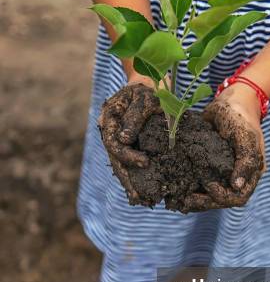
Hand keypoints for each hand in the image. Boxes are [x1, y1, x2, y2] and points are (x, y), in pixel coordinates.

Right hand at [98, 82, 161, 203]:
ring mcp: (116, 136)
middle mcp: (109, 129)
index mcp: (109, 117)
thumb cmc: (149, 88)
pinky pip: (126, 161)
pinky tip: (139, 190)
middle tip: (138, 197)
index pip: (114, 143)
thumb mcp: (145, 98)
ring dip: (128, 182)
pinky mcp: (126, 142)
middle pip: (115, 158)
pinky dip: (132, 175)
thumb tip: (124, 139)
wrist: (149, 81)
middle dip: (126, 179)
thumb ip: (134, 117)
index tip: (145, 163)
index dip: (128, 156)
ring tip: (139, 199)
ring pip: (119, 163)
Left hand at [182, 84, 265, 211]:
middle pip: (221, 201)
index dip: (223, 197)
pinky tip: (176, 189)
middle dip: (204, 202)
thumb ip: (245, 161)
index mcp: (250, 174)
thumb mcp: (245, 136)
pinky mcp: (209, 167)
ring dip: (195, 199)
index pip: (238, 197)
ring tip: (178, 199)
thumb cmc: (239, 116)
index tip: (208, 186)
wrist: (230, 100)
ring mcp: (223, 173)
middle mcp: (237, 177)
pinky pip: (200, 184)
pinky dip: (189, 188)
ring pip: (209, 196)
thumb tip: (237, 186)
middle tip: (185, 200)